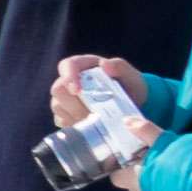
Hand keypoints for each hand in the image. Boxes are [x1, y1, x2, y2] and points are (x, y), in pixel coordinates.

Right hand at [50, 55, 157, 182]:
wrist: (134, 105)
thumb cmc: (131, 86)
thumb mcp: (131, 76)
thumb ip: (120, 67)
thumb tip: (104, 64)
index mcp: (83, 66)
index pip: (67, 65)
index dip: (68, 77)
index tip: (77, 91)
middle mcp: (70, 80)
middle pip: (58, 89)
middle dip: (74, 104)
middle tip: (93, 113)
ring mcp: (65, 98)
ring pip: (58, 106)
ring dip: (75, 115)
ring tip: (94, 120)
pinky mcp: (65, 114)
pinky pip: (61, 120)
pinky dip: (74, 124)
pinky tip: (88, 126)